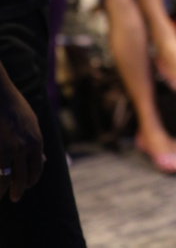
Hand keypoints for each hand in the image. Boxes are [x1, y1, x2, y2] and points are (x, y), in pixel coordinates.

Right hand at [0, 71, 43, 201]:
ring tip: (0, 197)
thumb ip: (36, 143)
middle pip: (22, 178)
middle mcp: (24, 146)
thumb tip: (43, 161)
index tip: (27, 186)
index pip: (36, 169)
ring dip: (3, 191)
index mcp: (36, 140)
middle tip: (15, 197)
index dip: (31, 181)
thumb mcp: (31, 123)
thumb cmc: (13, 106)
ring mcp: (8, 148)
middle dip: (18, 191)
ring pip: (6, 179)